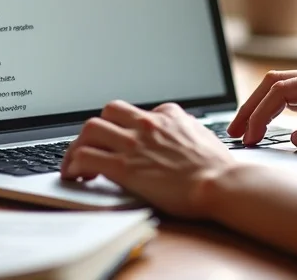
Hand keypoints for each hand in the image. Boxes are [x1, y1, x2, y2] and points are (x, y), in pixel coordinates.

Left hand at [60, 100, 233, 217]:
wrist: (222, 184)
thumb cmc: (218, 169)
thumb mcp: (203, 135)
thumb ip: (185, 129)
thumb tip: (178, 131)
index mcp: (168, 115)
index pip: (137, 111)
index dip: (125, 127)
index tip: (122, 140)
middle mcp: (147, 124)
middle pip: (108, 112)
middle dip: (97, 128)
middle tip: (93, 147)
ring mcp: (134, 144)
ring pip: (90, 129)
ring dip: (78, 145)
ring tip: (75, 163)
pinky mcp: (124, 167)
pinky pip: (86, 157)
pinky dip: (74, 164)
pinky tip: (75, 174)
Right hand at [227, 66, 296, 151]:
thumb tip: (294, 139)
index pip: (281, 91)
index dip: (260, 113)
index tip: (249, 136)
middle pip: (275, 84)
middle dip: (251, 107)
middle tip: (234, 131)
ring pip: (284, 89)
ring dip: (262, 108)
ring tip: (246, 129)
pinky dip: (278, 110)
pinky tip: (270, 123)